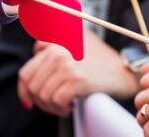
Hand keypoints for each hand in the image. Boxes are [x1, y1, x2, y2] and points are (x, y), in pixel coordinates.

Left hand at [18, 32, 136, 116]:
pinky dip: (61, 109)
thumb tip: (36, 51)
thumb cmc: (100, 59)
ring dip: (51, 107)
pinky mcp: (76, 79)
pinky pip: (56, 101)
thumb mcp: (77, 39)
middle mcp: (58, 50)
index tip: (30, 99)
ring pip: (42, 95)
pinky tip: (70, 106)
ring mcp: (66, 64)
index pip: (26, 71)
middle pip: (31, 85)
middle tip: (50, 106)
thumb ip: (55, 40)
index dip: (25, 90)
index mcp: (54, 41)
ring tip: (63, 106)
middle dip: (38, 101)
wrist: (122, 70)